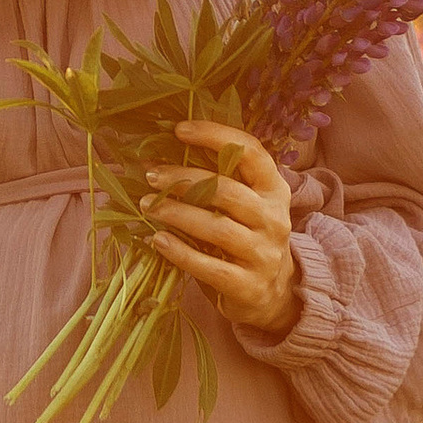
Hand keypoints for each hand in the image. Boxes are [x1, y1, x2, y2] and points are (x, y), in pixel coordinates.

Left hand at [141, 123, 298, 339]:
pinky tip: (158, 240)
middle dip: (184, 180)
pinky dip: (181, 252)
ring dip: (177, 214)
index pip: (250, 152)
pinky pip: (210, 267)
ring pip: (217, 228)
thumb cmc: (247, 237)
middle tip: (151, 176)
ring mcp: (263, 253)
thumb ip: (214, 181)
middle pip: (226, 190)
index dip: (216, 135)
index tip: (180, 130)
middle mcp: (273, 218)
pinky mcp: (249, 285)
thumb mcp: (243, 205)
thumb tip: (155, 159)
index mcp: (274, 189)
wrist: (273, 293)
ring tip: (148, 206)